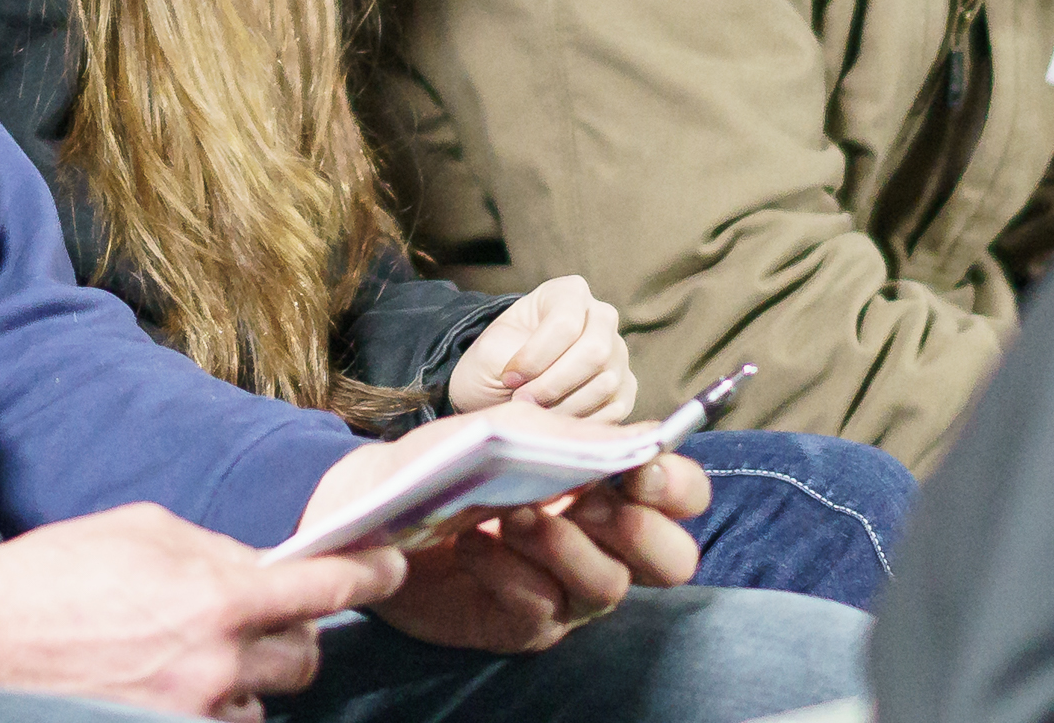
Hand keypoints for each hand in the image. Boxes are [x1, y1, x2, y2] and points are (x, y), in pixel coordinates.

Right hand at [0, 502, 405, 719]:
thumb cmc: (63, 570)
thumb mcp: (148, 529)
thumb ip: (220, 552)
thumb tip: (268, 566)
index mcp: (219, 594)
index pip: (323, 587)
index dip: (368, 575)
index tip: (390, 566)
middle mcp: (219, 662)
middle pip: (306, 656)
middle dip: (295, 632)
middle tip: (259, 615)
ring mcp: (196, 711)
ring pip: (263, 699)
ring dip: (247, 676)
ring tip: (189, 650)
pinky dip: (213, 706)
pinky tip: (172, 680)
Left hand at [300, 406, 706, 655]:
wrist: (374, 504)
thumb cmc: (448, 459)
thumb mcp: (502, 429)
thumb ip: (566, 434)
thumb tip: (639, 440)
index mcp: (608, 486)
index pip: (679, 494)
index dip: (676, 484)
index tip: (640, 468)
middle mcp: (602, 544)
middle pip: (672, 558)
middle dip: (640, 530)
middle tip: (591, 503)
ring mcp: (566, 590)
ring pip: (608, 587)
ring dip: (565, 546)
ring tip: (514, 516)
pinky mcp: (523, 624)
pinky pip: (540, 610)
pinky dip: (507, 572)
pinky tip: (472, 547)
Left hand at [446, 278, 633, 418]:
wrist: (505, 384)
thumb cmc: (498, 358)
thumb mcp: (492, 348)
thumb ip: (515, 359)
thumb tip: (543, 389)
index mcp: (568, 292)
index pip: (565, 323)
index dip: (535, 357)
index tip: (509, 377)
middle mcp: (602, 318)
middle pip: (594, 352)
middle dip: (553, 384)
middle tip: (523, 399)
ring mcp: (618, 354)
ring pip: (605, 383)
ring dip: (564, 406)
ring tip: (534, 410)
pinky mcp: (625, 389)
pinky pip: (613, 410)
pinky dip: (580, 421)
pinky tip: (554, 419)